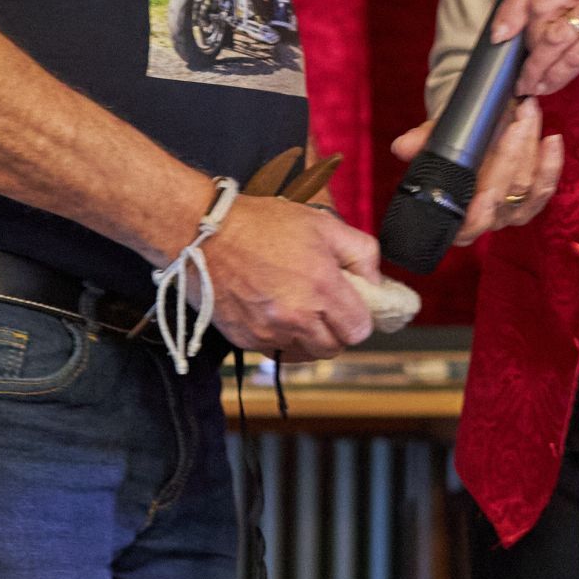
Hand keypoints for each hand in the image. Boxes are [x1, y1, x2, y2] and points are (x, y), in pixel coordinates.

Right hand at [200, 192, 378, 358]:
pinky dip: (280, 339)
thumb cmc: (262, 225)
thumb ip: (361, 253)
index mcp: (322, 288)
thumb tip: (375, 281)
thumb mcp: (323, 224)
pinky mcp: (246, 340)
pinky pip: (275, 352)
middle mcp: (298, 317)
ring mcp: (270, 331)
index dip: (358, 318)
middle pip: (333, 348)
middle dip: (335, 331)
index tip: (350, 305)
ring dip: (308, 338)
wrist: (204, 233)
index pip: (360, 330)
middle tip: (325, 308)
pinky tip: (274, 313)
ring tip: (299, 310)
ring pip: (305, 353)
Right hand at [388, 100, 562, 242]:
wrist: (472, 132)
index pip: (467, 227)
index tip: (485, 193)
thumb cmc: (450, 142)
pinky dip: (551, 162)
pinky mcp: (533, 197)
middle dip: (509, 156)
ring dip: (528, 146)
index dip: (478, 214)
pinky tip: (551, 139)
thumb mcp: (433, 139)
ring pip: (525, 186)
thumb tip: (402, 146)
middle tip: (512, 121)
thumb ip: (421, 143)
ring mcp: (511, 210)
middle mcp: (485, 219)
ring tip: (526, 113)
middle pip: (502, 198)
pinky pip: (545, 185)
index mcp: (454, 215)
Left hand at [499, 0, 578, 100]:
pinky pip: (575, 55)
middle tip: (527, 61)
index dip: (511, 6)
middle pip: (539, 6)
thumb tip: (516, 20)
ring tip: (532, 80)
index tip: (500, 31)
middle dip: (528, 41)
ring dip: (539, 65)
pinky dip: (558, 75)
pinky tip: (550, 83)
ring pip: (555, 35)